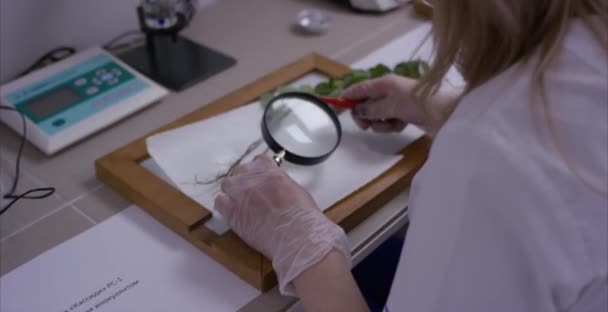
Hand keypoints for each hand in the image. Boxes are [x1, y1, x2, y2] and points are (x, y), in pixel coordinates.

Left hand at [215, 155, 350, 294]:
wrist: (296, 235)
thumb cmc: (302, 217)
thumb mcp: (297, 191)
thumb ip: (282, 185)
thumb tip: (278, 189)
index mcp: (271, 172)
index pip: (259, 161)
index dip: (258, 170)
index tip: (259, 176)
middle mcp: (253, 179)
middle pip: (240, 171)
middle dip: (244, 180)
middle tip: (250, 192)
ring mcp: (240, 195)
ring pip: (227, 185)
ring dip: (233, 192)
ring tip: (241, 204)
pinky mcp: (232, 212)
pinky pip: (219, 202)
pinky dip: (224, 206)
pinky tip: (233, 213)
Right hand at [342, 74, 422, 131]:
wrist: (446, 113)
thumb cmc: (418, 103)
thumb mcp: (391, 105)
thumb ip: (372, 109)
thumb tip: (357, 111)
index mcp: (384, 83)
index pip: (359, 89)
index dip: (346, 97)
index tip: (334, 106)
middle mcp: (389, 91)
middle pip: (366, 105)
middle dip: (366, 116)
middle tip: (367, 126)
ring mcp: (397, 103)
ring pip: (378, 116)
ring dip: (381, 123)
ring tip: (392, 124)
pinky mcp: (405, 114)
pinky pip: (389, 122)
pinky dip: (392, 126)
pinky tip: (401, 125)